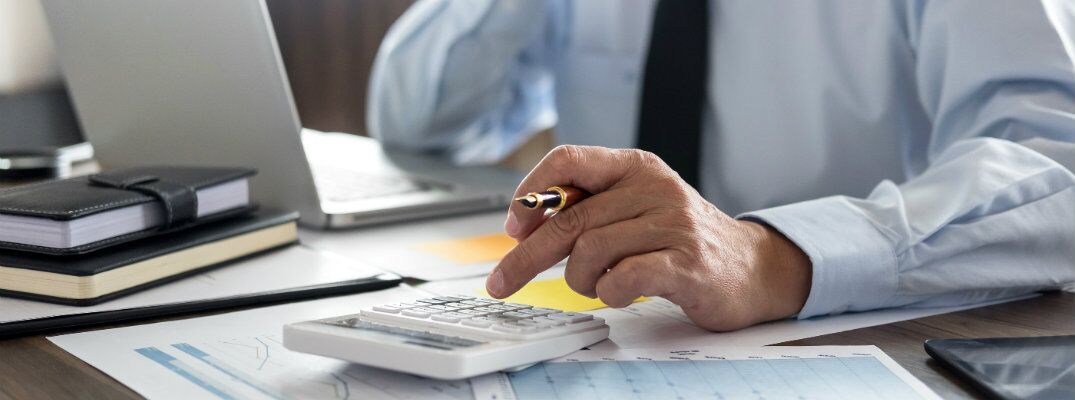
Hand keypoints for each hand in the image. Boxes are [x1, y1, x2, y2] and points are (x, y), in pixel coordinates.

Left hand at [486, 145, 812, 330]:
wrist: (754, 268)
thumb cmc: (682, 239)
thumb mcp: (637, 206)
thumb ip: (590, 206)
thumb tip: (524, 220)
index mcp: (636, 167)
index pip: (569, 159)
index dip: (531, 191)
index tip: (513, 226)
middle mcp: (654, 188)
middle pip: (569, 219)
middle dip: (527, 257)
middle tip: (502, 283)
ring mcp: (674, 225)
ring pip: (590, 251)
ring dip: (580, 281)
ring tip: (598, 286)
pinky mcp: (687, 263)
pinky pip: (624, 277)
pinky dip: (609, 292)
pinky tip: (620, 293)